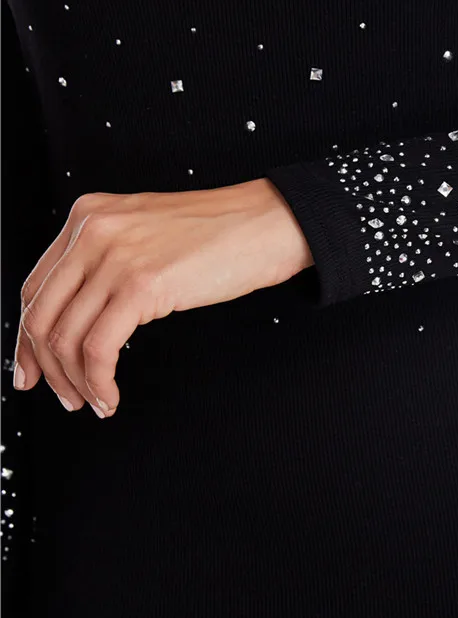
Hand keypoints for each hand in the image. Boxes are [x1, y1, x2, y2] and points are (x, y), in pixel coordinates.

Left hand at [11, 178, 312, 417]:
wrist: (269, 222)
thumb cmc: (224, 233)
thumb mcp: (148, 234)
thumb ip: (111, 259)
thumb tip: (88, 313)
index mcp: (89, 216)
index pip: (34, 286)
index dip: (28, 337)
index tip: (33, 367)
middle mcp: (93, 231)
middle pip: (41, 315)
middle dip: (45, 367)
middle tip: (62, 395)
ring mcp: (115, 256)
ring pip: (66, 337)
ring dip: (74, 381)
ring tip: (93, 401)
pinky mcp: (141, 285)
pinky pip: (99, 349)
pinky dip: (98, 382)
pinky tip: (111, 396)